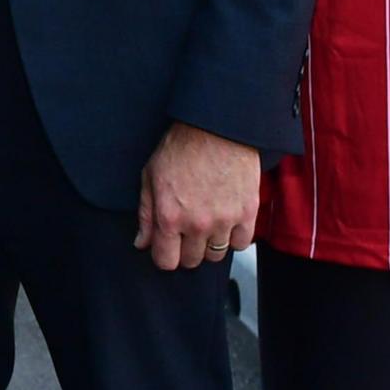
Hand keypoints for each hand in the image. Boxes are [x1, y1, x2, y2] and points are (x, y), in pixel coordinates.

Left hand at [133, 122, 259, 270]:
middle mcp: (197, 224)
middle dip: (186, 250)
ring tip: (207, 224)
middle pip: (191, 261)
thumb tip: (142, 242)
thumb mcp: (150, 176)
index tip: (168, 247)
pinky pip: (241, 244)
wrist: (217, 128)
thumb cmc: (182, 147)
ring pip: (216, 255)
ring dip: (209, 244)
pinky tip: (226, 222)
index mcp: (169, 216)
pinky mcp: (247, 213)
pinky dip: (234, 237)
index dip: (165, 256)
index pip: (166, 261)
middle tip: (187, 232)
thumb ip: (146, 214)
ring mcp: (224, 221)